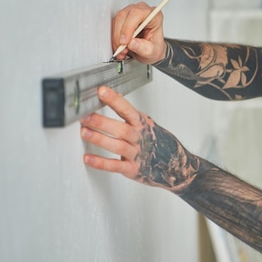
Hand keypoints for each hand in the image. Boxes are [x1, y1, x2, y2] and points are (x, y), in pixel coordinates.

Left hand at [80, 86, 199, 192]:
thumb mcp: (148, 125)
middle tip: (84, 115)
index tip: (101, 91)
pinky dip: (101, 163)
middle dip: (102, 121)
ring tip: (84, 132)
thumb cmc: (160, 144)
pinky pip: (115, 166)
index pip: (127, 109)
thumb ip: (131, 114)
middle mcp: (140, 138)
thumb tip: (115, 96)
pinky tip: (88, 158)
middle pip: (121, 128)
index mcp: (142, 124)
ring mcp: (137, 154)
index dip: (115, 100)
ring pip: (118, 146)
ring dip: (100, 139)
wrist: (177, 166)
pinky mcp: (133, 170)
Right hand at [111, 2, 166, 62]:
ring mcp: (131, 13)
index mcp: (154, 16)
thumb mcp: (154, 52)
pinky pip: (113, 26)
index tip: (125, 41)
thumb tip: (131, 43)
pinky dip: (114, 38)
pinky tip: (119, 47)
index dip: (128, 27)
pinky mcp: (122, 19)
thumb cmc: (154, 48)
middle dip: (120, 35)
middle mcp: (142, 11)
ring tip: (122, 51)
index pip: (137, 14)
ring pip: (116, 21)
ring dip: (116, 38)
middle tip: (122, 49)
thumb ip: (145, 48)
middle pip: (123, 16)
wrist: (150, 51)